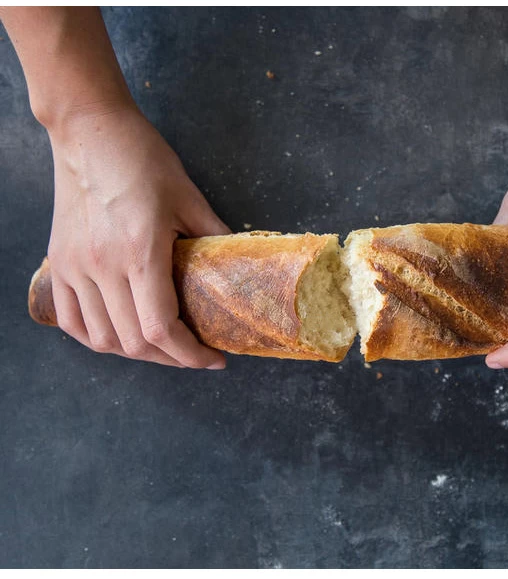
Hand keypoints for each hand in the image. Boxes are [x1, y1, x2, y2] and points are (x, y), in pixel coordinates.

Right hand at [47, 105, 230, 367]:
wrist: (89, 131)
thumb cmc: (143, 159)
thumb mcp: (190, 197)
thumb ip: (216, 236)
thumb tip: (239, 265)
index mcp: (139, 252)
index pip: (161, 328)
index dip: (190, 354)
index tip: (213, 359)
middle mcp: (103, 267)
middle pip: (135, 342)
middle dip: (172, 359)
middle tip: (195, 354)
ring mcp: (76, 268)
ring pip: (103, 339)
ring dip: (137, 353)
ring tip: (164, 348)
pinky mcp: (60, 263)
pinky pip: (72, 321)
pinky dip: (98, 339)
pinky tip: (120, 338)